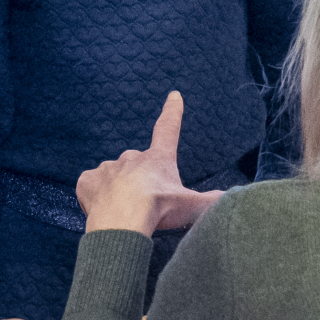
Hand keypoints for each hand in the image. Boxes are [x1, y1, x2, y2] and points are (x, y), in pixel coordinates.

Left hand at [75, 92, 221, 235]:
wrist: (122, 224)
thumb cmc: (157, 211)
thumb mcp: (190, 207)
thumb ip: (212, 201)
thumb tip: (231, 197)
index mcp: (157, 159)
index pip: (168, 129)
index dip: (172, 112)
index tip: (174, 96)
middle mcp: (131, 157)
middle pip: (137, 163)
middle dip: (139, 179)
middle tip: (143, 203)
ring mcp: (107, 168)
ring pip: (113, 175)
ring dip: (117, 188)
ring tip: (123, 211)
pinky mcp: (87, 181)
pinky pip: (90, 185)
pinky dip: (95, 195)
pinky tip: (103, 208)